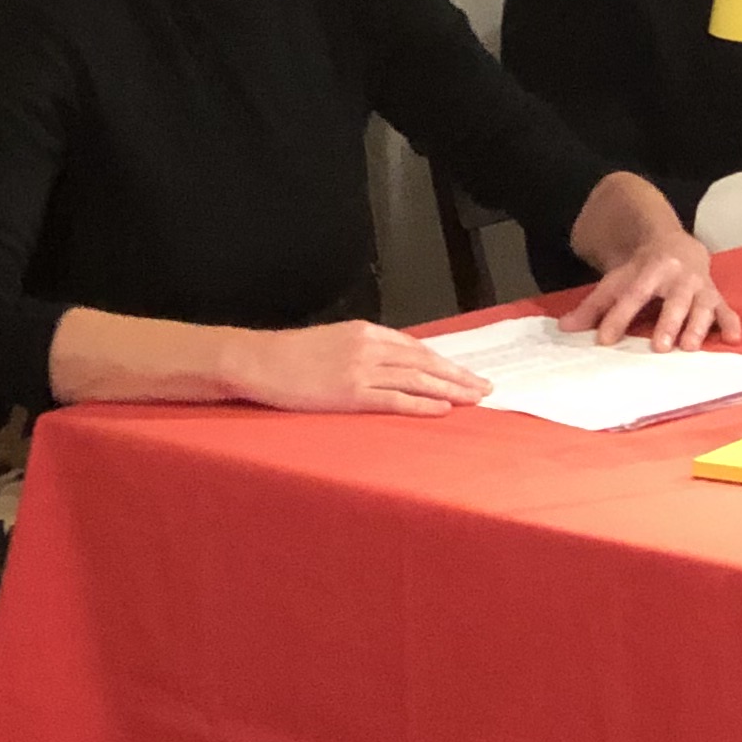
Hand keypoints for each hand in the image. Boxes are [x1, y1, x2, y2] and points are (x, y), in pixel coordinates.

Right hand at [219, 321, 491, 416]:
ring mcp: (360, 370)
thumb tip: (392, 366)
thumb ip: (363, 351)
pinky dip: (422, 404)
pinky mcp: (349, 393)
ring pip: (417, 379)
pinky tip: (442, 409)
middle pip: (425, 362)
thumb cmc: (288, 356)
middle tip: (485, 387)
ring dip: (450, 390)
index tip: (466, 373)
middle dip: (458, 375)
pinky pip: (394, 399)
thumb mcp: (332, 342)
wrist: (256, 361)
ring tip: (475, 399)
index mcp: (366, 332)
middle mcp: (369, 347)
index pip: (417, 348)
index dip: (445, 362)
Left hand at [569, 225, 741, 348]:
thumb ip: (594, 306)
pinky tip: (732, 339)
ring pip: (703, 305)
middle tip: (660, 346)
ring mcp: (701, 286)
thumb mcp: (618, 280)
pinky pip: (726, 310)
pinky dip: (730, 323)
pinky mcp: (717, 296)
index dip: (618, 317)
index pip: (633, 295)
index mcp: (651, 269)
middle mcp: (679, 276)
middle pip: (674, 300)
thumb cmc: (643, 270)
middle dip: (668, 322)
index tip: (604, 340)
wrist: (677, 245)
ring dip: (698, 326)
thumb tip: (564, 328)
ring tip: (690, 347)